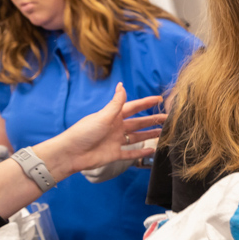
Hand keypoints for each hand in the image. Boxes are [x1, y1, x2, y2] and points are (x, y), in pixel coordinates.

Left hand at [50, 83, 165, 176]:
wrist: (71, 153)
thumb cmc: (84, 132)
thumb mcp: (102, 115)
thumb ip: (116, 103)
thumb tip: (122, 85)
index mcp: (113, 116)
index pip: (133, 107)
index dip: (146, 103)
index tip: (158, 99)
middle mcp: (116, 127)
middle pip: (138, 122)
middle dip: (152, 120)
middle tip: (167, 118)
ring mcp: (116, 141)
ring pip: (137, 137)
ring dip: (149, 134)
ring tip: (163, 133)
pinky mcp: (114, 154)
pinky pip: (130, 153)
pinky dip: (141, 152)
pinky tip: (152, 150)